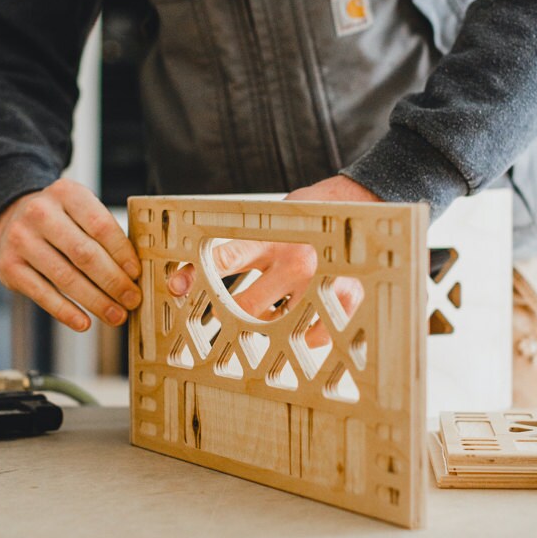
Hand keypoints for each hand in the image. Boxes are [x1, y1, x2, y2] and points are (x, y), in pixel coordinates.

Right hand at [0, 177, 141, 331]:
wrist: (12, 216)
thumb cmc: (59, 218)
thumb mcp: (79, 209)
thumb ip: (103, 232)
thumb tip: (133, 272)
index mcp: (66, 193)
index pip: (100, 225)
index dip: (122, 252)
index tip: (137, 274)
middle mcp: (40, 212)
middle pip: (84, 253)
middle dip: (113, 281)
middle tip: (132, 300)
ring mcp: (21, 239)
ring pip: (65, 277)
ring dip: (95, 300)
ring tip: (115, 315)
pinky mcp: (8, 266)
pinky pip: (42, 294)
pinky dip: (65, 312)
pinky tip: (84, 323)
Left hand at [167, 175, 379, 342]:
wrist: (359, 201)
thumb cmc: (310, 212)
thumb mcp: (270, 219)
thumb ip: (238, 244)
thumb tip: (194, 270)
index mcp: (272, 237)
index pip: (225, 259)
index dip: (195, 276)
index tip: (177, 290)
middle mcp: (294, 260)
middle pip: (247, 305)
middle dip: (228, 317)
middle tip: (221, 321)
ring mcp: (320, 281)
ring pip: (280, 324)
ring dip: (265, 329)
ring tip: (259, 328)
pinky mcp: (344, 296)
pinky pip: (316, 334)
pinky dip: (304, 336)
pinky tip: (299, 331)